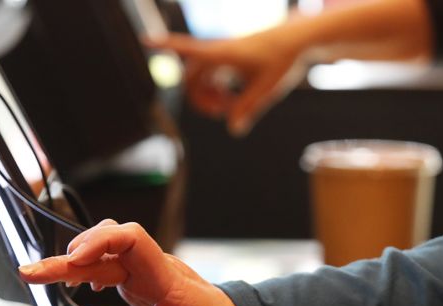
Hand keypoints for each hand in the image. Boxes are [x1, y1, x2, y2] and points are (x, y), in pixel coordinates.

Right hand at [18, 220, 243, 305]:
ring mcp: (144, 274)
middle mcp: (152, 268)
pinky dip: (87, 271)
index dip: (99, 241)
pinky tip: (75, 282)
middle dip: (66, 257)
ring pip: (102, 258)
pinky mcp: (139, 284)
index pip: (130, 238)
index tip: (73, 259)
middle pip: (105, 248)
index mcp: (164, 276)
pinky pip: (108, 269)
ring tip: (39, 276)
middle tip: (30, 272)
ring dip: (70, 263)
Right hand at [147, 30, 304, 135]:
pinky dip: (217, 90)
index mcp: (224, 53)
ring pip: (201, 78)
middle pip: (191, 76)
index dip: (165, 45)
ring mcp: (223, 55)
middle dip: (199, 98)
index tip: (145, 40)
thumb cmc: (282, 61)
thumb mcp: (266, 90)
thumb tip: (233, 129)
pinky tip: (234, 100)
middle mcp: (219, 51)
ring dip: (209, 96)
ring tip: (232, 107)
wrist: (298, 41)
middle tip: (222, 112)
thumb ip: (248, 110)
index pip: (188, 48)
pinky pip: (212, 76)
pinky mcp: (229, 59)